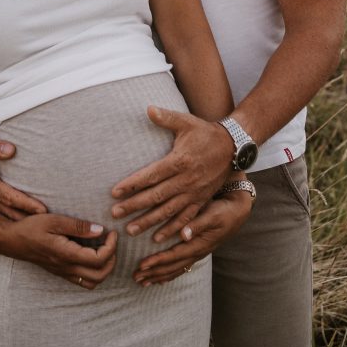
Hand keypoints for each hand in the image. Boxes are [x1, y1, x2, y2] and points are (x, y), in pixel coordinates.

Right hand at [0, 132, 46, 219]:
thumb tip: (11, 150)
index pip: (9, 197)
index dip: (26, 203)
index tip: (43, 210)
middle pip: (9, 211)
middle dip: (28, 218)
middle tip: (49, 223)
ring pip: (5, 215)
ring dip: (22, 221)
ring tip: (42, 227)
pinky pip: (2, 212)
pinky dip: (15, 218)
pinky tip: (28, 222)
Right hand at [0, 213, 117, 289]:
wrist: (12, 241)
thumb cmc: (31, 227)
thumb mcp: (54, 220)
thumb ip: (78, 226)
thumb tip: (100, 230)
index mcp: (66, 254)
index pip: (99, 259)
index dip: (111, 246)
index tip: (112, 232)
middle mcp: (66, 268)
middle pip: (100, 275)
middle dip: (112, 259)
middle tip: (111, 241)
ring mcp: (63, 272)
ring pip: (92, 282)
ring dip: (104, 268)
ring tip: (103, 249)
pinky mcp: (60, 273)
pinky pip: (82, 281)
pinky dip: (93, 272)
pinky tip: (90, 255)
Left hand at [110, 106, 233, 239]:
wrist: (232, 147)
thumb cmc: (205, 133)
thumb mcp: (186, 122)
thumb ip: (166, 117)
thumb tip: (148, 108)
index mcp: (179, 161)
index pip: (151, 175)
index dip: (132, 184)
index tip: (114, 192)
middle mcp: (186, 180)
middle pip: (156, 196)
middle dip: (134, 206)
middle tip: (114, 214)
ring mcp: (194, 193)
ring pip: (168, 211)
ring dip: (149, 222)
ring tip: (131, 230)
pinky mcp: (201, 200)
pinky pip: (185, 219)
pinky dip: (171, 229)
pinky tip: (158, 238)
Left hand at [132, 189, 252, 285]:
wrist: (237, 212)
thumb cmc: (224, 211)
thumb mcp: (212, 215)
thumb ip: (197, 224)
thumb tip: (184, 234)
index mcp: (199, 244)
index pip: (173, 256)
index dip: (157, 261)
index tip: (141, 265)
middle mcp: (197, 252)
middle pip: (172, 267)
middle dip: (153, 272)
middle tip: (135, 277)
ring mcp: (197, 253)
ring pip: (175, 269)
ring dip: (158, 275)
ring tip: (142, 281)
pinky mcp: (197, 250)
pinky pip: (180, 266)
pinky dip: (168, 273)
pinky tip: (158, 278)